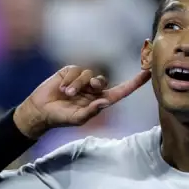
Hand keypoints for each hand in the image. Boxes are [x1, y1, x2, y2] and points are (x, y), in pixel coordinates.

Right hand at [14, 66, 150, 137]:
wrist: (40, 110)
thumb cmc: (60, 117)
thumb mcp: (76, 119)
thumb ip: (91, 112)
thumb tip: (105, 102)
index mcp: (99, 101)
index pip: (121, 91)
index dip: (134, 83)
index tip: (148, 73)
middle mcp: (93, 89)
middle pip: (102, 79)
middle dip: (94, 83)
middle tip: (82, 91)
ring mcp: (82, 80)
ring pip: (87, 73)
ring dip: (77, 84)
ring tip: (66, 93)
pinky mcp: (70, 72)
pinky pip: (75, 70)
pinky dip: (69, 79)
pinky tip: (61, 87)